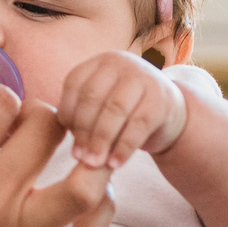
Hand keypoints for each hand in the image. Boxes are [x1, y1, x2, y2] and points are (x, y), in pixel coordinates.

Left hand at [57, 51, 186, 166]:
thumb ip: (82, 112)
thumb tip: (57, 135)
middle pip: (93, 97)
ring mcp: (144, 78)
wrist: (170, 112)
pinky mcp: (162, 99)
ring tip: (93, 163)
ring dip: (101, 140)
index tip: (66, 137)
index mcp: (100, 62)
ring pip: (115, 110)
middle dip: (83, 130)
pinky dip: (123, 147)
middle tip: (78, 157)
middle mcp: (121, 63)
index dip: (68, 112)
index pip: (75, 83)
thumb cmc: (125, 112)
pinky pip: (138, 125)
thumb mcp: (102, 102)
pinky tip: (115, 164)